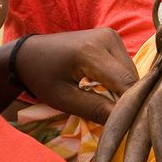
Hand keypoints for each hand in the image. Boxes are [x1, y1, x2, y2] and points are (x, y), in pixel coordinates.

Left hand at [15, 27, 137, 123]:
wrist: (30, 53)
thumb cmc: (43, 77)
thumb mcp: (63, 98)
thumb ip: (95, 109)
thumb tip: (124, 123)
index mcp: (92, 51)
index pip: (125, 82)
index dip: (129, 105)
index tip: (125, 126)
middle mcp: (107, 38)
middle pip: (131, 76)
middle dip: (127, 99)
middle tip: (113, 117)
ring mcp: (111, 35)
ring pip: (131, 71)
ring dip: (124, 90)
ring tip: (106, 103)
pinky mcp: (111, 37)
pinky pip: (124, 65)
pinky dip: (120, 81)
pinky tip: (105, 90)